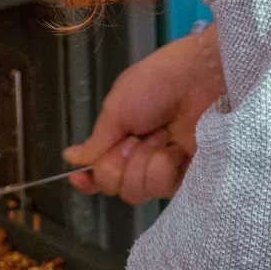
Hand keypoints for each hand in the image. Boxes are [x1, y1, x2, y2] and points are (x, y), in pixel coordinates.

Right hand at [64, 23, 225, 201]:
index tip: (79, 178)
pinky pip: (163, 189)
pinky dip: (164, 167)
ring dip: (144, 162)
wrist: (200, 79)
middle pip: (114, 184)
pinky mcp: (187, 176)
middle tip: (134, 138)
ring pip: (137, 190)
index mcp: (120, 136)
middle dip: (118, 163)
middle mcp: (139, 156)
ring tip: (161, 137)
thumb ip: (96, 140)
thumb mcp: (118, 106)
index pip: (99, 168)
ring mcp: (162, 167)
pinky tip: (175, 148)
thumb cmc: (155, 84)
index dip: (88, 178)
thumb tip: (70, 158)